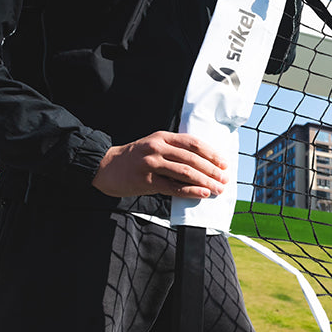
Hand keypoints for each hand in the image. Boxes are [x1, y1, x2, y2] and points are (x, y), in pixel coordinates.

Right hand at [93, 132, 227, 199]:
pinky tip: (202, 194)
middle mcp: (157, 148)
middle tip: (225, 180)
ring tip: (218, 189)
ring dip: (205, 182)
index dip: (211, 154)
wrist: (106, 166)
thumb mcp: (155, 147)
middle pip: (192, 159)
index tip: (224, 163)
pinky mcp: (146, 180)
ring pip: (185, 173)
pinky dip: (190, 191)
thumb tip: (204, 165)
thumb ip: (175, 151)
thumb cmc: (136, 158)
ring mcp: (151, 163)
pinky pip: (173, 187)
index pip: (193, 143)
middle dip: (212, 170)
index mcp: (162, 137)